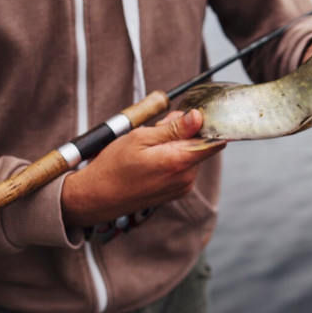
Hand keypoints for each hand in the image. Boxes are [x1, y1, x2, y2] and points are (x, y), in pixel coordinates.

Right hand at [60, 110, 224, 227]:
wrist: (96, 197)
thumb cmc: (113, 166)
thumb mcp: (141, 138)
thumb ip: (174, 128)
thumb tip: (198, 117)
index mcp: (179, 162)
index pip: (214, 140)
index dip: (206, 124)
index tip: (191, 115)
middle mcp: (186, 178)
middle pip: (200, 144)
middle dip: (184, 132)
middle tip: (157, 128)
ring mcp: (183, 187)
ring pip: (191, 154)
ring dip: (176, 144)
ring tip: (149, 146)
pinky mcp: (177, 192)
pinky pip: (183, 167)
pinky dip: (172, 157)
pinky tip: (151, 158)